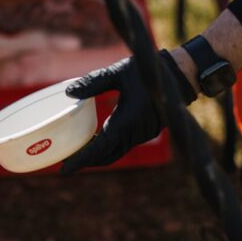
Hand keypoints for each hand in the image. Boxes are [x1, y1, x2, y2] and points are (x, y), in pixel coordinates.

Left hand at [61, 50, 196, 173]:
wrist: (178, 76)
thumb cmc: (146, 72)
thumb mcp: (117, 73)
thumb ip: (93, 82)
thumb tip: (68, 91)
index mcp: (128, 119)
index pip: (101, 146)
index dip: (82, 159)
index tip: (65, 169)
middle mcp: (136, 132)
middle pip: (106, 155)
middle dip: (85, 161)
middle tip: (63, 165)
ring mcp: (142, 135)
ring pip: (115, 153)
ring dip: (96, 157)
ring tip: (74, 157)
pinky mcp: (144, 133)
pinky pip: (122, 147)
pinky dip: (107, 149)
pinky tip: (94, 144)